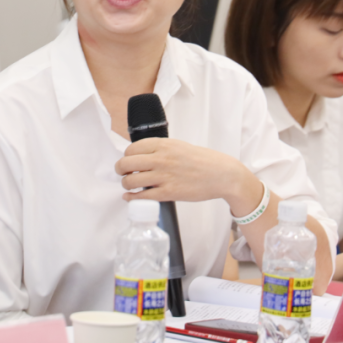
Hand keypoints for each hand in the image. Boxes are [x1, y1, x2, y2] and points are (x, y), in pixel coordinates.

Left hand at [114, 138, 260, 213]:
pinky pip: (142, 196)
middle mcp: (161, 159)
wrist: (222, 174)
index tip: (128, 161)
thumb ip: (162, 149)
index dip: (126, 156)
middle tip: (123, 173)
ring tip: (129, 185)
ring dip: (126, 184)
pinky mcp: (169, 193)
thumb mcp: (180, 146)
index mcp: (164, 145)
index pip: (132, 148)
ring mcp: (164, 176)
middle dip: (121, 170)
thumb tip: (143, 156)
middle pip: (126, 164)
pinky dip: (132, 198)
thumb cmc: (204, 160)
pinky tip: (130, 197)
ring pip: (131, 181)